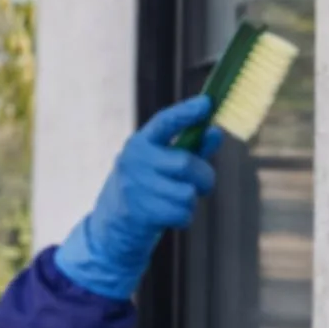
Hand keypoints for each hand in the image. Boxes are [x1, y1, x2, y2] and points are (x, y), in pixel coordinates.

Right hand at [54, 96, 224, 299]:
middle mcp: (136, 161)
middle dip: (204, 176)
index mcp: (140, 143)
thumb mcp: (162, 163)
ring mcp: (137, 187)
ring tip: (177, 201)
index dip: (186, 113)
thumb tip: (215, 132)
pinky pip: (183, 214)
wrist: (113, 224)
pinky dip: (184, 217)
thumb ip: (191, 147)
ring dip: (191, 201)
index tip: (207, 103)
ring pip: (187, 193)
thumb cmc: (146, 187)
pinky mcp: (142, 212)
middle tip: (204, 184)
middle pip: (185, 163)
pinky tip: (170, 215)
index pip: (164, 122)